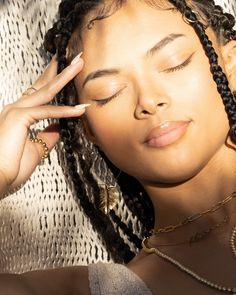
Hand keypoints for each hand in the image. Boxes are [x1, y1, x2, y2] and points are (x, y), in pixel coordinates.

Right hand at [0, 54, 86, 195]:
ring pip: (46, 91)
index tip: (67, 71)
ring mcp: (16, 111)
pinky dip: (65, 111)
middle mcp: (17, 108)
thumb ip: (48, 135)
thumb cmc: (11, 166)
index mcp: (20, 115)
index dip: (54, 80)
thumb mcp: (37, 148)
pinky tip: (81, 109)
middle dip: (61, 70)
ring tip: (80, 64)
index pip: (40, 93)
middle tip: (76, 58)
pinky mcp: (19, 118)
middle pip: (43, 84)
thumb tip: (60, 127)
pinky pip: (47, 112)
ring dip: (65, 77)